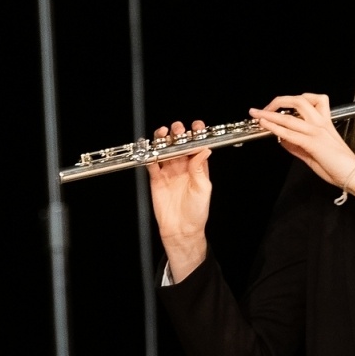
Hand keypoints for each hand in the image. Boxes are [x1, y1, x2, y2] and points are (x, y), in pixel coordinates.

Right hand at [146, 120, 210, 282]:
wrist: (181, 230)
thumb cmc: (197, 212)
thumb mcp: (203, 189)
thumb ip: (200, 169)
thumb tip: (205, 149)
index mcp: (197, 167)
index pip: (196, 146)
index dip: (196, 134)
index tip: (196, 126)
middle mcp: (182, 167)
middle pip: (178, 145)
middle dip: (178, 134)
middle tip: (177, 130)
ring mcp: (169, 172)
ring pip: (164, 151)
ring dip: (163, 140)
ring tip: (163, 133)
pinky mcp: (156, 179)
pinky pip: (151, 164)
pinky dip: (149, 156)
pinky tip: (150, 149)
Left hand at [248, 93, 354, 188]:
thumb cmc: (339, 166)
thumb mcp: (313, 153)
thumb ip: (297, 145)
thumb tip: (281, 139)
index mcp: (324, 122)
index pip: (307, 102)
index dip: (288, 102)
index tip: (274, 107)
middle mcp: (321, 123)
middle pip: (298, 101)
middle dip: (278, 101)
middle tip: (264, 109)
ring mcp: (317, 132)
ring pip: (290, 116)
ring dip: (270, 114)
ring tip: (257, 114)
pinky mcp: (314, 143)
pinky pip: (291, 133)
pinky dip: (275, 128)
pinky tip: (266, 126)